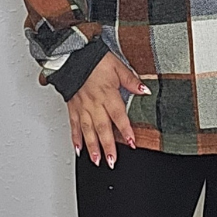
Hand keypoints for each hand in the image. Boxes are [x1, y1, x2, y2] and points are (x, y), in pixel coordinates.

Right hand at [66, 52, 150, 168]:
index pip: (118, 116)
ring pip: (87, 131)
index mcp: (107, 94)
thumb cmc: (95, 59)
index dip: (125, 130)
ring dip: (92, 147)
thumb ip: (131, 80)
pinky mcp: (72, 107)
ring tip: (97, 161)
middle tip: (112, 161)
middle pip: (102, 128)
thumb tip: (145, 90)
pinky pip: (73, 125)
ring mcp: (82, 107)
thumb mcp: (118, 66)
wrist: (72, 54)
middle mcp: (94, 103)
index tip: (132, 143)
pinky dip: (75, 138)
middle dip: (107, 146)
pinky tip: (79, 149)